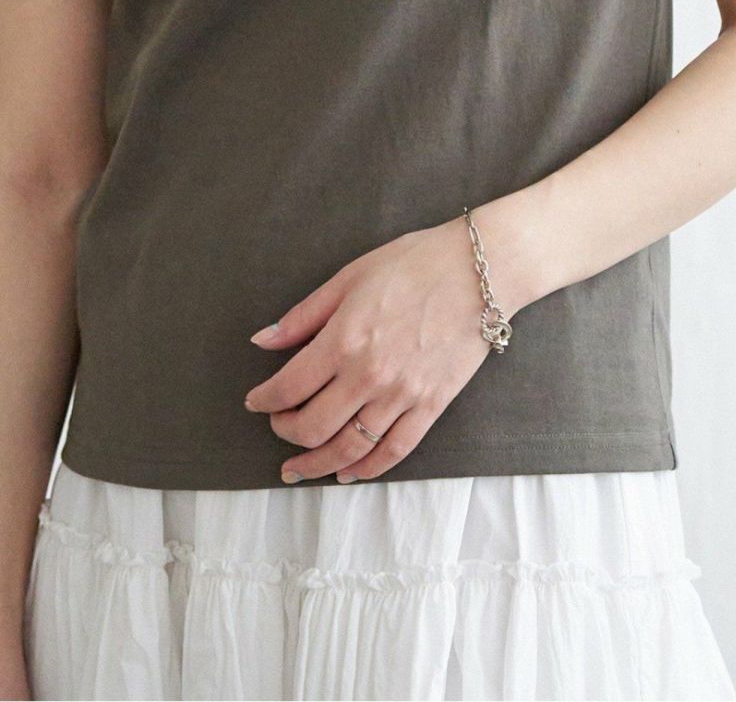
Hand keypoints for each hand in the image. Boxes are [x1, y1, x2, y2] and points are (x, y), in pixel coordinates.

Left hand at [243, 212, 508, 483]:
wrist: (479, 271)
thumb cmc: (414, 264)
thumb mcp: (350, 277)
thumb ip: (304, 315)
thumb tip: (262, 340)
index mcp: (344, 339)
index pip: (289, 387)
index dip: (265, 400)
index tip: (255, 401)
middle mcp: (369, 374)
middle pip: (313, 426)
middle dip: (286, 432)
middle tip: (278, 426)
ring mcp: (402, 394)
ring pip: (350, 447)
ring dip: (317, 464)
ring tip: (298, 469)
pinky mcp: (431, 405)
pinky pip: (394, 450)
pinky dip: (367, 469)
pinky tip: (348, 472)